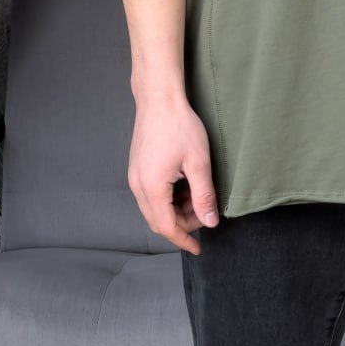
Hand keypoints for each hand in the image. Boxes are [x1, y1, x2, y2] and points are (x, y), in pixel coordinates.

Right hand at [127, 92, 220, 254]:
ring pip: (154, 207)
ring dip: (176, 210)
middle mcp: (138, 186)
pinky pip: (151, 193)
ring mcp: (135, 176)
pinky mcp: (137, 167)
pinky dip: (168, 197)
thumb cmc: (179, 125)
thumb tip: (210, 222)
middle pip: (158, 220)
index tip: (199, 248)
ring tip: (198, 196)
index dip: (184, 240)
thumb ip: (203, 195)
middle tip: (205, 215)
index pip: (167, 227)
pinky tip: (185, 185)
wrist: (159, 97)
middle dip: (182, 224)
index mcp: (151, 188)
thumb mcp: (198, 161)